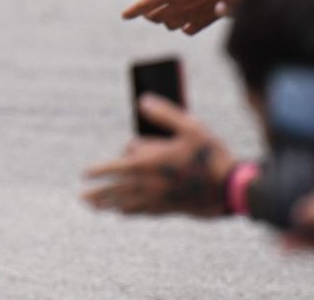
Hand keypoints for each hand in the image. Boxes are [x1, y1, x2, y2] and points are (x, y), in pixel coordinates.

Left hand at [82, 96, 235, 216]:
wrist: (231, 189)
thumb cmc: (210, 155)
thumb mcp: (190, 126)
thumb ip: (164, 113)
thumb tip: (142, 101)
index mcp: (149, 163)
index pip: (115, 167)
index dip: (98, 171)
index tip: (84, 174)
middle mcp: (149, 184)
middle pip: (116, 190)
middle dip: (98, 192)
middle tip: (82, 197)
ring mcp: (158, 199)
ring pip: (127, 204)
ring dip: (109, 205)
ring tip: (94, 207)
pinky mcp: (169, 209)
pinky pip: (142, 212)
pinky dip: (129, 212)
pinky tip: (123, 213)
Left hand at [122, 0, 260, 33]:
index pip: (146, 4)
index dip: (133, 10)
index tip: (124, 16)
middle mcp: (179, 7)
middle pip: (156, 17)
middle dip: (150, 14)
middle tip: (148, 10)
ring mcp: (191, 17)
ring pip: (170, 25)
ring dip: (165, 20)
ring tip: (165, 12)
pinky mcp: (204, 22)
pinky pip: (187, 30)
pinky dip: (183, 27)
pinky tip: (184, 19)